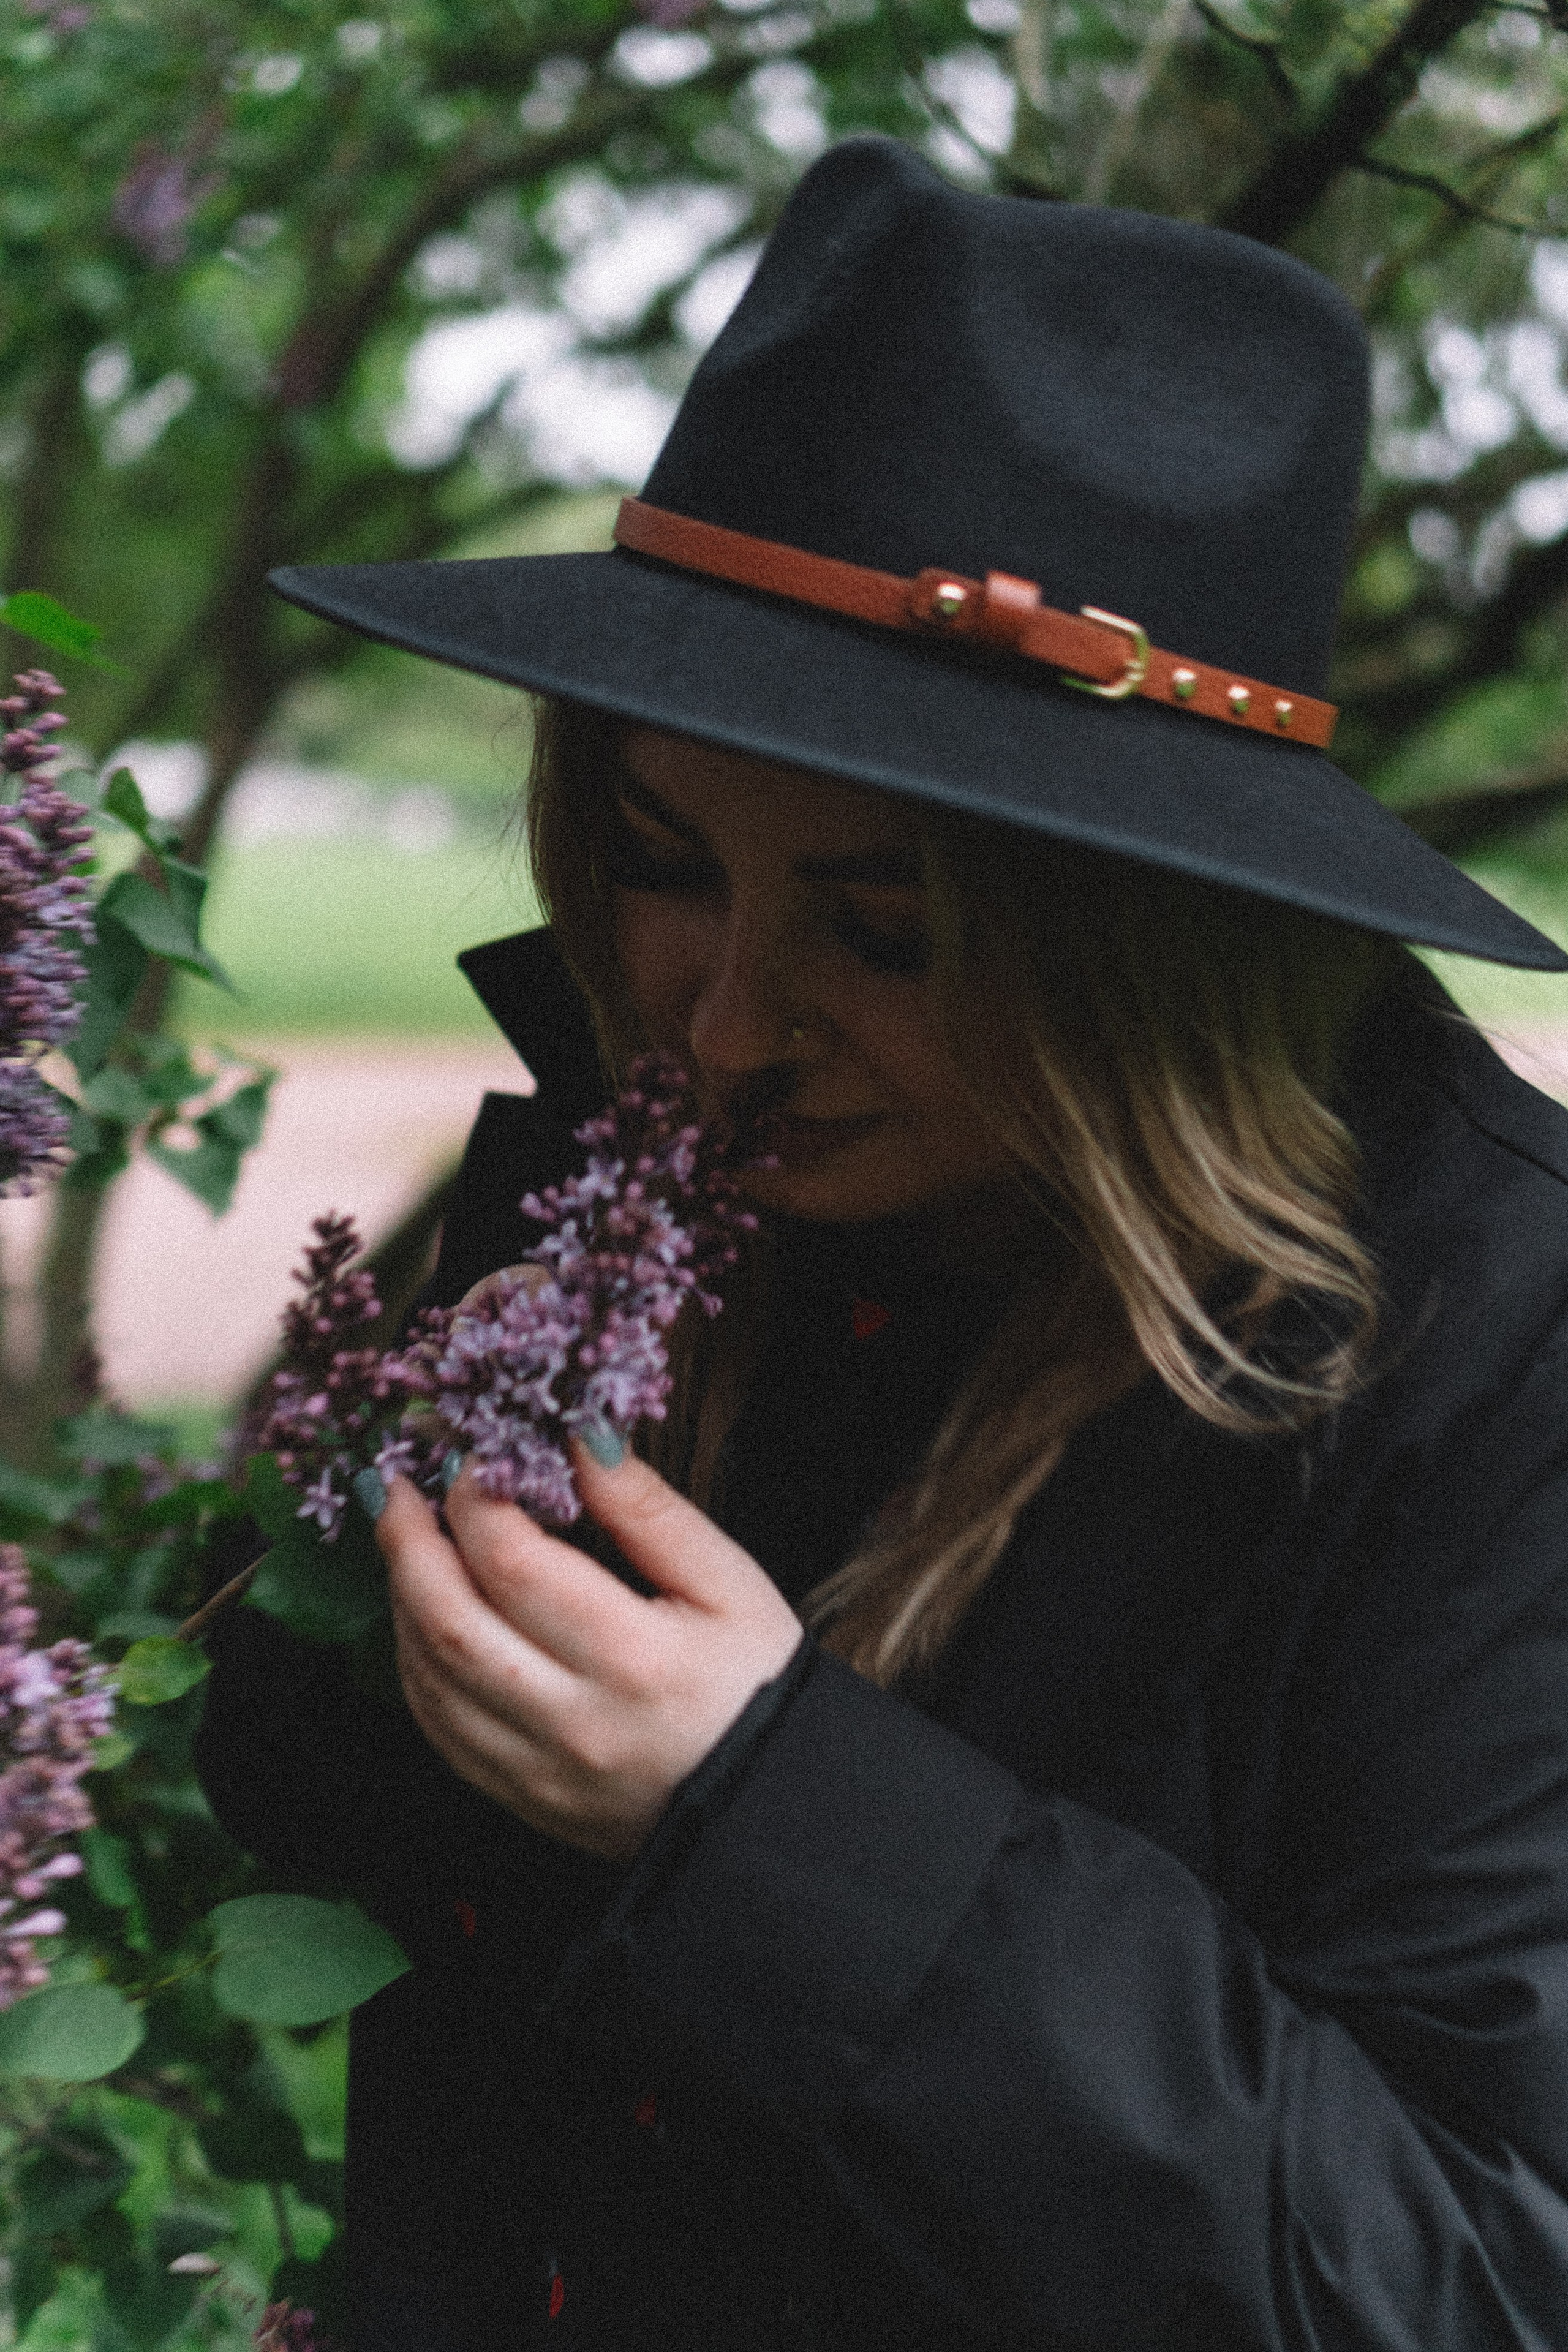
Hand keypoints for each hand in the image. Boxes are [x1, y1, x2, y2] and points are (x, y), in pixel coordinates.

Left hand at [376, 1442, 803, 1861]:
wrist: (770, 1806)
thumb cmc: (756, 1681)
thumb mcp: (727, 1581)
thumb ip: (647, 1509)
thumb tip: (577, 1437)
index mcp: (632, 1658)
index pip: (514, 1565)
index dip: (475, 1500)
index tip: (470, 1457)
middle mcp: (572, 1722)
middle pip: (450, 1622)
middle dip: (408, 1543)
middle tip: (394, 1488)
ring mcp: (537, 1770)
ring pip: (429, 1678)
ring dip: (404, 1600)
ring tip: (408, 1542)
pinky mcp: (519, 1798)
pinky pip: (437, 1728)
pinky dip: (415, 1664)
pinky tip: (425, 1618)